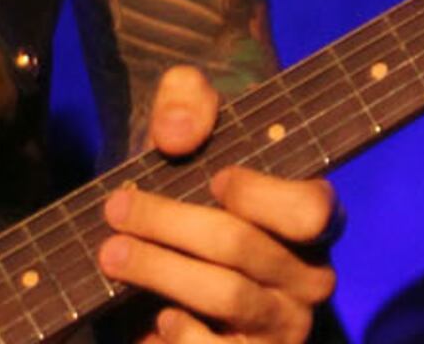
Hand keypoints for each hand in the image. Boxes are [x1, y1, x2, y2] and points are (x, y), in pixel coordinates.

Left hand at [94, 67, 341, 343]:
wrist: (170, 262)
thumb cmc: (191, 187)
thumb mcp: (188, 129)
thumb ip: (187, 102)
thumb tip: (176, 134)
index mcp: (313, 220)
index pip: (311, 208)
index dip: (262, 194)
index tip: (215, 179)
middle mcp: (310, 277)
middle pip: (243, 245)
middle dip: (170, 223)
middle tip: (115, 209)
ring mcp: (284, 327)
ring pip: (224, 294)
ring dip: (158, 269)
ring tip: (110, 254)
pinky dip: (178, 334)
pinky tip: (155, 318)